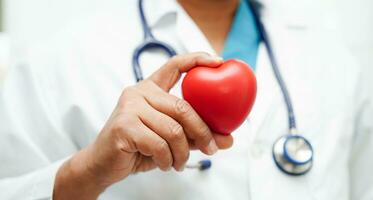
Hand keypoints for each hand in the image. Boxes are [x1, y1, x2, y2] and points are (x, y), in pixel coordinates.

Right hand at [53, 53, 233, 199]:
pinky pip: (159, 144)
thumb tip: (228, 139)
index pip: (175, 65)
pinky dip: (167, 159)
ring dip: (182, 153)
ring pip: (173, 130)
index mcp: (150, 89)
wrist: (103, 163)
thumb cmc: (138, 147)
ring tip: (178, 163)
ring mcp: (129, 107)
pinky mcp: (123, 126)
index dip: (197, 60)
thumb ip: (195, 135)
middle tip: (211, 149)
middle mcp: (139, 92)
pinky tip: (164, 163)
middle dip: (202, 132)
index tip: (218, 62)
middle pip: (182, 107)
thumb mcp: (171, 139)